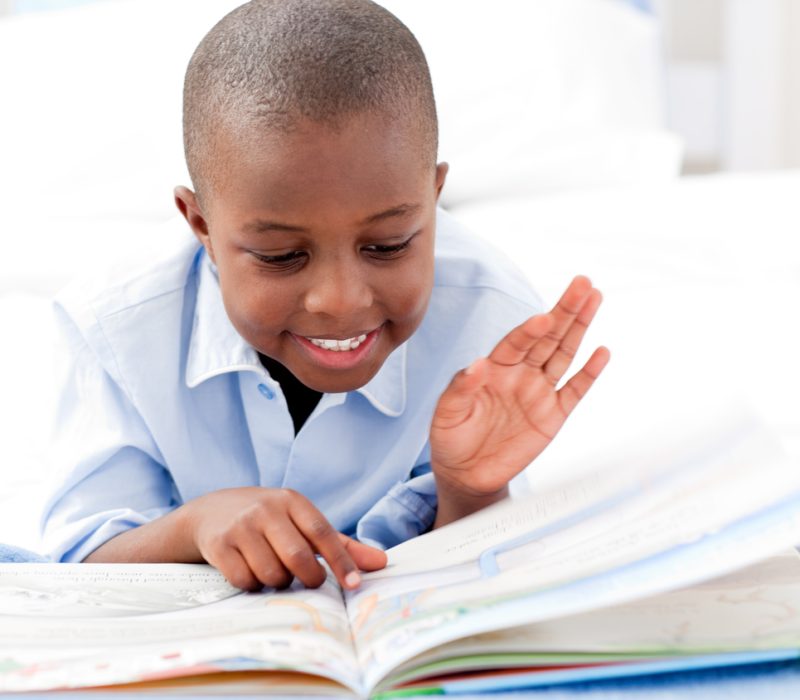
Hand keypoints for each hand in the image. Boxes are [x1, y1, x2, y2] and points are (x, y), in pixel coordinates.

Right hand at [184, 487, 386, 590]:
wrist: (211, 512)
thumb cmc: (268, 520)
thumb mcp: (302, 522)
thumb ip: (340, 544)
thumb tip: (381, 563)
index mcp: (292, 501)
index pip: (322, 533)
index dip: (341, 560)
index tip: (354, 584)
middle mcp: (266, 510)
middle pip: (297, 557)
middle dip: (308, 577)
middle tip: (309, 580)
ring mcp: (241, 526)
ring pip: (271, 573)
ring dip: (278, 582)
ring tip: (274, 570)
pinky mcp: (219, 545)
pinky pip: (245, 580)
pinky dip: (252, 585)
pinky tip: (250, 571)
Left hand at [430, 276, 609, 521]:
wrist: (467, 473)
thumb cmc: (451, 437)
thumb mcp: (447, 413)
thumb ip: (460, 388)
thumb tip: (477, 364)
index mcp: (494, 368)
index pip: (516, 342)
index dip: (529, 330)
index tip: (543, 317)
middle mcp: (520, 373)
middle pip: (547, 337)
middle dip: (565, 310)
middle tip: (583, 283)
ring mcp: (539, 391)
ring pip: (564, 354)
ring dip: (580, 327)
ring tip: (595, 298)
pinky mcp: (553, 415)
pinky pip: (575, 391)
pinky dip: (589, 373)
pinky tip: (602, 351)